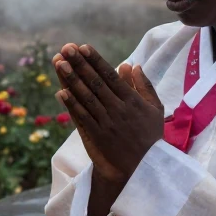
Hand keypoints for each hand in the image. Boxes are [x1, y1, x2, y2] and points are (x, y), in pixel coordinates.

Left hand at [53, 43, 163, 186]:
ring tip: (59, 63)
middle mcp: (118, 109)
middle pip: (95, 82)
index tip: (83, 47)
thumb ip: (144, 86)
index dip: (95, 60)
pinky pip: (82, 117)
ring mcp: (106, 123)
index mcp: (132, 100)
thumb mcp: (155, 108)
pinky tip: (60, 92)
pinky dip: (71, 105)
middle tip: (66, 48)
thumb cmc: (151, 136)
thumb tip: (132, 65)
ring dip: (71, 79)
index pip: (110, 75)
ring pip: (86, 97)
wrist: (144, 168)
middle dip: (80, 64)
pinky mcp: (97, 136)